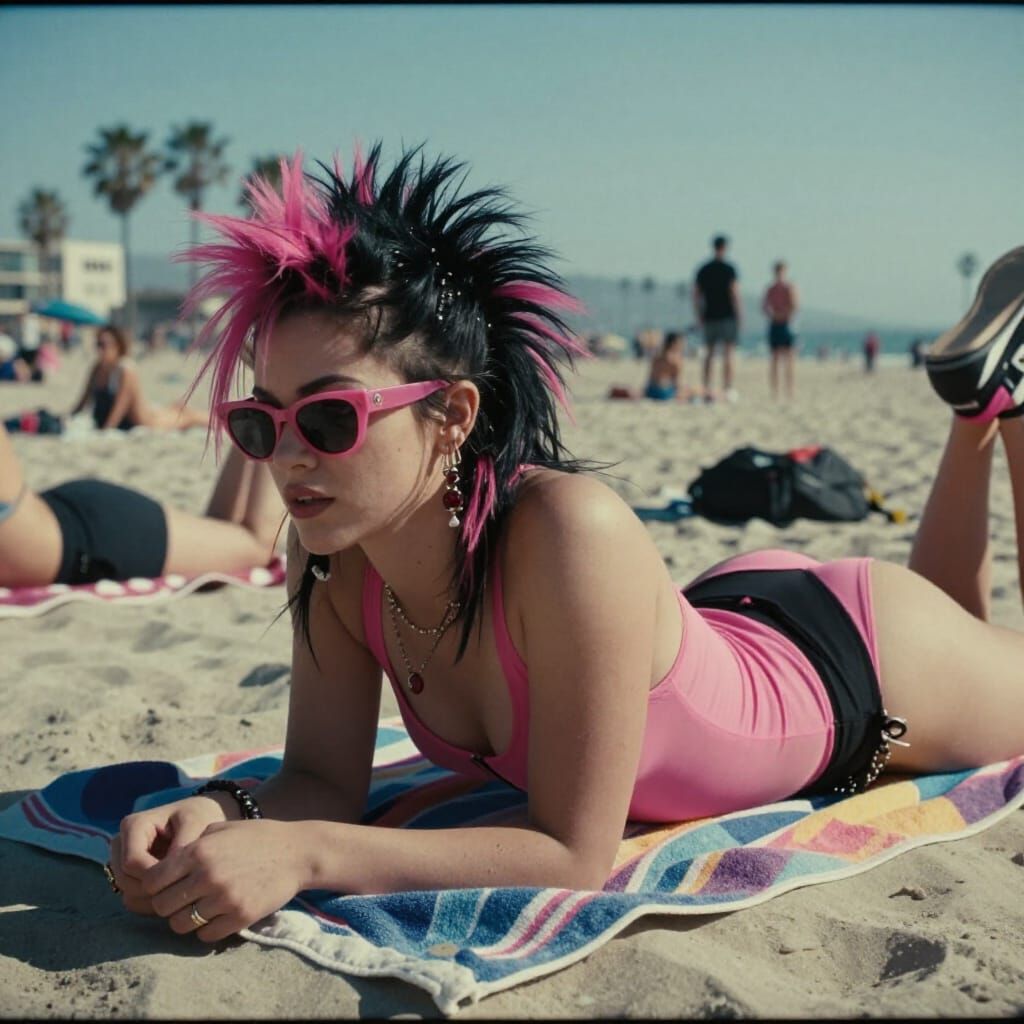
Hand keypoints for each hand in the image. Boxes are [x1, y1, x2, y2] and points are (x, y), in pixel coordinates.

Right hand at [108, 795, 230, 915]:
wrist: (204, 822)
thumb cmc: (201, 817)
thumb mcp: (197, 822)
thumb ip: (183, 845)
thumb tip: (170, 871)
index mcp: (133, 826)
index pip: (132, 862)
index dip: (154, 875)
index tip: (182, 876)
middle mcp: (121, 844)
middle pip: (125, 880)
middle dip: (152, 890)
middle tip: (184, 889)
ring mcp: (122, 863)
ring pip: (127, 893)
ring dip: (153, 900)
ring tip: (183, 893)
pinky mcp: (130, 878)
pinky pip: (133, 901)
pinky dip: (152, 904)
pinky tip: (176, 898)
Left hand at [141, 819, 307, 941]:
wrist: (297, 852)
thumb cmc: (256, 837)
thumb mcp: (221, 829)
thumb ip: (190, 845)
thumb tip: (162, 865)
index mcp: (198, 851)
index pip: (151, 881)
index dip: (153, 886)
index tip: (164, 886)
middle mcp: (207, 875)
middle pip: (161, 906)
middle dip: (167, 904)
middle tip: (181, 899)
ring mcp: (224, 898)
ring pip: (179, 925)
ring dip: (185, 919)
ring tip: (199, 908)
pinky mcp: (240, 917)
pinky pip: (205, 934)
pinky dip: (206, 928)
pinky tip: (217, 915)